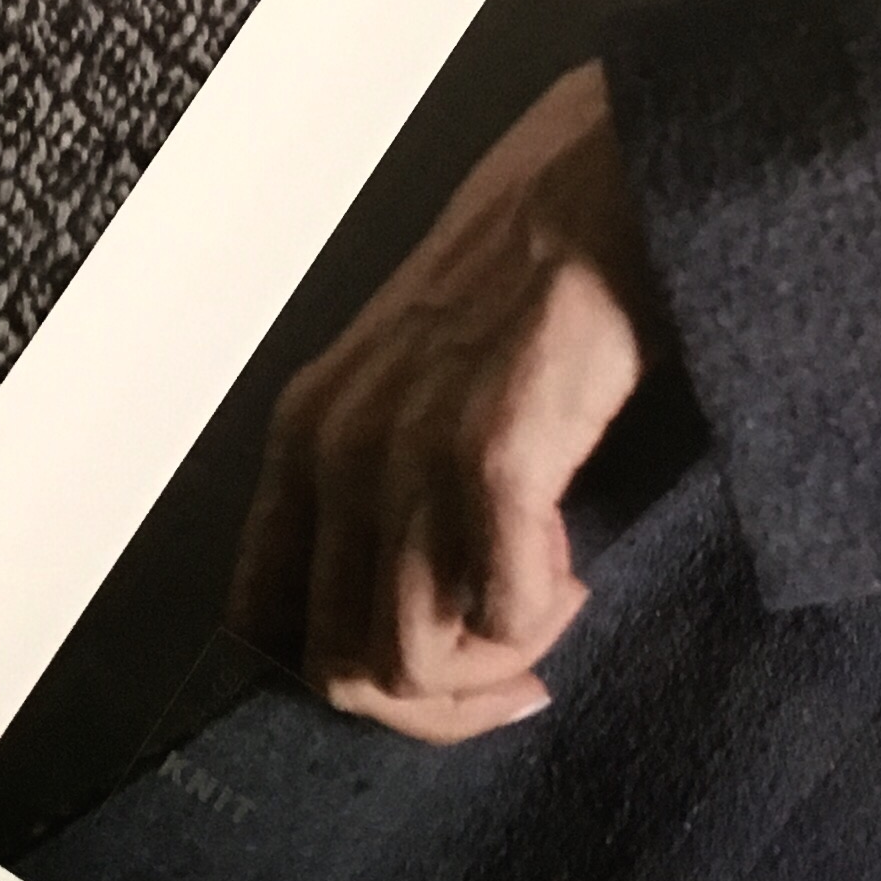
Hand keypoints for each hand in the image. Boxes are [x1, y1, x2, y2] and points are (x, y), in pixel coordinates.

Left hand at [230, 64, 651, 743]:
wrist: (616, 176)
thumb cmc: (541, 265)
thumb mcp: (423, 371)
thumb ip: (398, 465)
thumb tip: (417, 586)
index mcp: (307, 432)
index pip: (264, 622)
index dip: (351, 678)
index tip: (439, 668)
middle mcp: (334, 447)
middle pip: (337, 669)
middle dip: (435, 704)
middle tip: (518, 672)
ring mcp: (405, 450)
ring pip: (406, 662)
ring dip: (492, 667)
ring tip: (552, 603)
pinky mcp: (491, 452)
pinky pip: (500, 614)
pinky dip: (540, 624)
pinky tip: (575, 572)